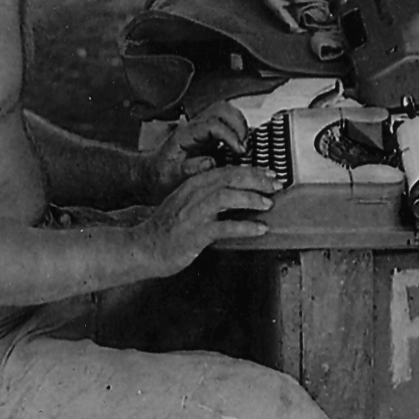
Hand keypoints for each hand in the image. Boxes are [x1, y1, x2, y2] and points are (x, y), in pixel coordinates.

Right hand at [135, 166, 276, 273]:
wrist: (143, 248)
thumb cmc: (165, 230)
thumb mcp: (185, 205)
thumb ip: (206, 197)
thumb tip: (235, 196)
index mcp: (192, 184)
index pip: (226, 170)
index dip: (251, 171)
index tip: (269, 174)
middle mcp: (193, 194)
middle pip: (230, 178)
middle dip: (256, 179)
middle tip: (276, 184)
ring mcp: (193, 213)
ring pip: (227, 196)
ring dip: (251, 198)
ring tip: (268, 203)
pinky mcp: (195, 234)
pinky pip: (225, 227)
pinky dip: (246, 227)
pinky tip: (260, 229)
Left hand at [140, 101, 249, 202]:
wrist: (152, 175)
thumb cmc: (160, 176)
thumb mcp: (170, 177)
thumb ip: (188, 170)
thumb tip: (210, 162)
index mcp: (185, 135)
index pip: (213, 124)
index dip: (230, 135)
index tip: (239, 151)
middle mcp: (195, 128)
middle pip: (221, 110)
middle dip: (238, 125)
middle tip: (244, 147)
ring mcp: (202, 130)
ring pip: (226, 112)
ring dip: (240, 126)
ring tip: (243, 146)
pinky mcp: (209, 137)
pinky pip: (227, 123)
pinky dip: (238, 131)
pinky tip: (240, 147)